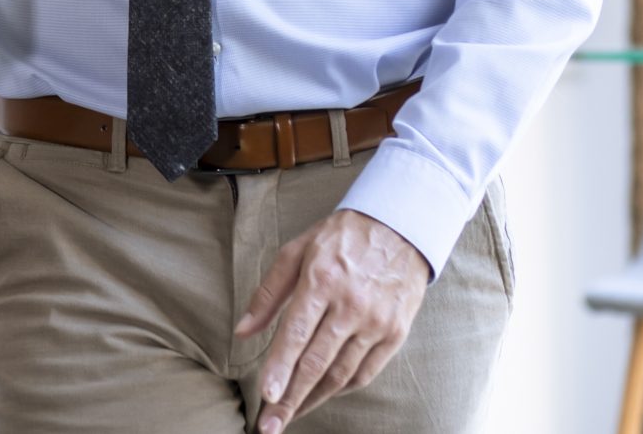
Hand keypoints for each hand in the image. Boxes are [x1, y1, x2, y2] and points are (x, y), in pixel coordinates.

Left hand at [236, 210, 428, 433]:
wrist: (400, 229)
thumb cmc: (339, 238)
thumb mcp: (296, 251)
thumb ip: (268, 293)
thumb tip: (243, 331)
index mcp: (322, 281)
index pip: (296, 333)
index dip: (280, 368)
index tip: (265, 395)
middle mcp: (351, 305)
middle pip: (316, 362)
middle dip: (291, 398)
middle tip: (271, 425)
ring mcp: (376, 322)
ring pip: (341, 373)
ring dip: (314, 399)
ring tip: (290, 415)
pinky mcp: (395, 333)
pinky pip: (366, 371)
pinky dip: (342, 388)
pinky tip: (322, 396)